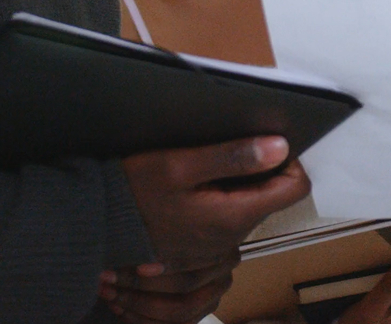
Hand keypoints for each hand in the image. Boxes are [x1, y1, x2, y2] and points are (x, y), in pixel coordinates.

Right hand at [106, 136, 308, 322]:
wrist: (95, 229)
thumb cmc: (132, 194)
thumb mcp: (180, 164)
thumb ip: (232, 156)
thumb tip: (279, 146)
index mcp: (234, 216)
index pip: (295, 188)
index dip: (289, 161)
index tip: (265, 142)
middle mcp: (231, 238)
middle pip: (272, 197)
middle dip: (261, 169)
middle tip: (230, 147)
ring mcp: (215, 247)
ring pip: (249, 207)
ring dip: (240, 183)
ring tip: (208, 164)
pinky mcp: (199, 247)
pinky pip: (227, 220)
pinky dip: (222, 198)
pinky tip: (196, 184)